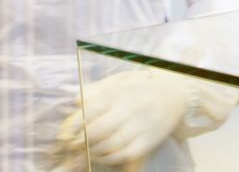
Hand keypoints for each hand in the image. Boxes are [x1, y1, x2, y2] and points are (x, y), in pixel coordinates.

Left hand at [57, 71, 193, 165]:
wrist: (175, 94)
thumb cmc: (141, 86)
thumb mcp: (118, 81)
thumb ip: (96, 90)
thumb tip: (75, 103)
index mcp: (117, 94)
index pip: (88, 112)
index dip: (71, 126)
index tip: (63, 134)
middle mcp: (128, 110)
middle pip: (96, 131)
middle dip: (79, 142)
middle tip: (72, 146)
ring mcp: (139, 127)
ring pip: (108, 146)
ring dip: (92, 151)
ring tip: (85, 151)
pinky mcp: (148, 141)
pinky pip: (124, 155)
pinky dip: (108, 158)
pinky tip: (101, 155)